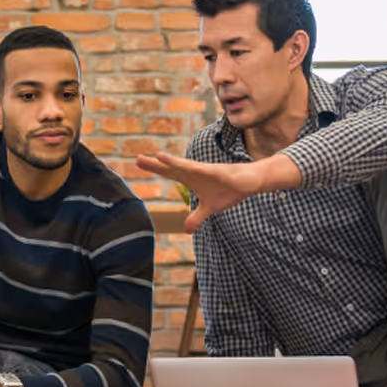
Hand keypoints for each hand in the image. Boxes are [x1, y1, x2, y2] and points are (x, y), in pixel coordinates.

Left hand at [136, 152, 264, 231]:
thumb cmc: (230, 190)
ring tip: (155, 157)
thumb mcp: (210, 209)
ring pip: (184, 166)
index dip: (155, 169)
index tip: (138, 164)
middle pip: (171, 168)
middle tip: (137, 159)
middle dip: (154, 165)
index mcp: (192, 179)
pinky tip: (185, 165)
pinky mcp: (216, 172)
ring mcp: (205, 171)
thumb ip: (197, 217)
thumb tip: (187, 230)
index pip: (169, 173)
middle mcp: (195, 173)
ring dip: (170, 162)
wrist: (250, 182)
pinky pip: (200, 169)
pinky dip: (190, 166)